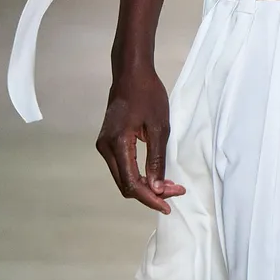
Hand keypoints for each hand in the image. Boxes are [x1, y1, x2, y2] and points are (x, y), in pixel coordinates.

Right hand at [96, 65, 185, 214]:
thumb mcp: (160, 128)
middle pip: (125, 184)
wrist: (131, 74)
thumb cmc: (148, 95)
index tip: (168, 205)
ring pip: (122, 178)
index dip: (150, 198)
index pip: (131, 183)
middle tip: (175, 192)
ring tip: (169, 186)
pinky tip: (155, 175)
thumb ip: (157, 160)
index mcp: (118, 144)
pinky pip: (121, 167)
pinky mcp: (108, 142)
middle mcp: (105, 148)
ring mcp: (104, 145)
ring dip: (144, 185)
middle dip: (150, 193)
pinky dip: (137, 175)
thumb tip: (157, 189)